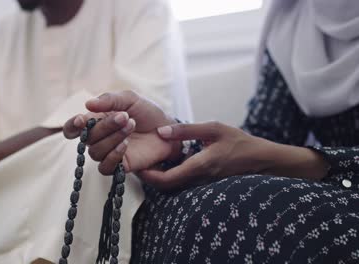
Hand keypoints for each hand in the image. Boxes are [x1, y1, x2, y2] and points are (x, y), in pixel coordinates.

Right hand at [64, 90, 180, 174]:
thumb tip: (87, 104)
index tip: (81, 120)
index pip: (73, 128)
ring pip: (95, 152)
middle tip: (125, 116)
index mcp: (96, 121)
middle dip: (105, 126)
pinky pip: (105, 167)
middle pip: (87, 138)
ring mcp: (108, 153)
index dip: (72, 126)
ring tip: (130, 126)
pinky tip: (125, 145)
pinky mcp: (119, 166)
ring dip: (112, 138)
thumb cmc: (146, 113)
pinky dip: (113, 155)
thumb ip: (109, 99)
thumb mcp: (130, 99)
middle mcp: (98, 139)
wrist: (167, 130)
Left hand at [143, 121, 328, 189]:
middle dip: (151, 178)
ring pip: (175, 186)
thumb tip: (161, 131)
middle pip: (167, 186)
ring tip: (150, 161)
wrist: (263, 160)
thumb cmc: (240, 142)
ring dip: (160, 177)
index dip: (148, 176)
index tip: (138, 167)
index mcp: (199, 166)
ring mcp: (204, 184)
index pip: (167, 180)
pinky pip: (185, 183)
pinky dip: (172, 176)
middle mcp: (199, 179)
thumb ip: (186, 130)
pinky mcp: (207, 183)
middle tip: (139, 164)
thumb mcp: (214, 129)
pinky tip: (169, 163)